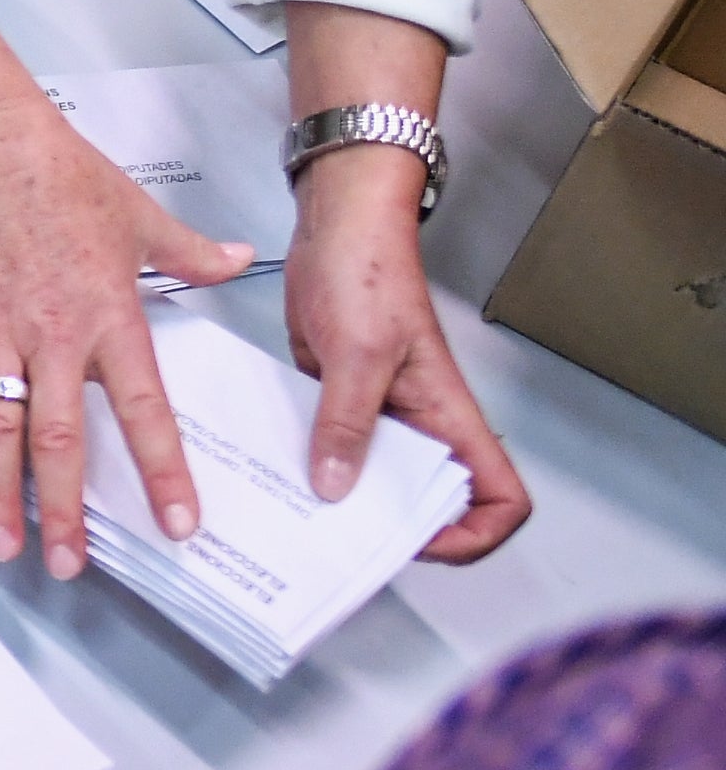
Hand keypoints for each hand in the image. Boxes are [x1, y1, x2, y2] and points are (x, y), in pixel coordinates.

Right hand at [0, 0, 248, 573]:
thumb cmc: (60, 173)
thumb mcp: (140, 215)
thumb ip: (190, 254)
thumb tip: (236, 263)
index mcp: (108, 317)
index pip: (143, 410)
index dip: (161, 472)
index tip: (175, 524)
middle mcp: (53, 334)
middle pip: (62, 439)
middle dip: (65, 509)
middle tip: (68, 565)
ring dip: (1, 490)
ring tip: (5, 543)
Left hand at [283, 3, 526, 560]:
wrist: (336, 224)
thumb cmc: (366, 273)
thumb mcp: (358, 352)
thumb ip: (346, 422)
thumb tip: (337, 488)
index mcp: (450, 414)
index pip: (498, 495)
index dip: (473, 531)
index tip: (419, 538)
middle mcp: (421, 421)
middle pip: (434, 499)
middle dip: (397, 530)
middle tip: (339, 544)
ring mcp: (380, 411)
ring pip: (376, 477)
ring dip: (345, 500)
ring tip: (295, 523)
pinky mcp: (339, 397)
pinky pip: (332, 446)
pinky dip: (310, 465)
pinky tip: (271, 475)